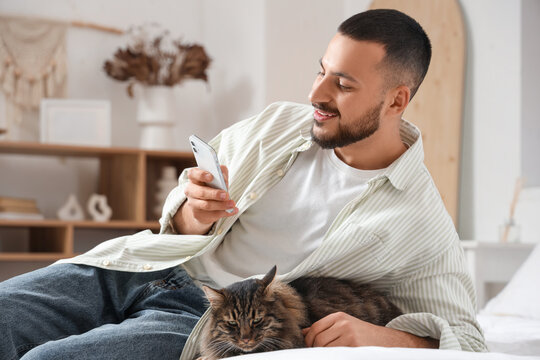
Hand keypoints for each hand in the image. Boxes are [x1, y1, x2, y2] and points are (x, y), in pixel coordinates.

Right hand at [172, 165, 237, 234]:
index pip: (193, 174)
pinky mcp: (198, 214)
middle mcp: (191, 190)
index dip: (201, 175)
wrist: (205, 206)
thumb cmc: (212, 187)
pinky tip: (233, 210)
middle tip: (226, 195)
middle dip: (214, 194)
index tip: (211, 177)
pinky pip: (212, 214)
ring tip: (232, 204)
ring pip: (207, 205)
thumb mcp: (217, 178)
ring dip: (221, 205)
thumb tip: (224, 178)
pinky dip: (224, 213)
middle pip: (201, 192)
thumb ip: (221, 173)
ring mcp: (193, 203)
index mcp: (194, 178)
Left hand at [302, 312, 438, 347]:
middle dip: (315, 351)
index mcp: (339, 316)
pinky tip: (340, 356)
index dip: (309, 342)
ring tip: (333, 354)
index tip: (311, 350)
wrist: (391, 342)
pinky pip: (336, 354)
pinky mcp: (355, 347)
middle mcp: (343, 323)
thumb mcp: (345, 326)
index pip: (314, 329)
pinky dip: (335, 356)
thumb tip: (303, 332)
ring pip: (325, 349)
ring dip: (325, 355)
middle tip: (321, 355)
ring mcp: (350, 335)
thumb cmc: (365, 336)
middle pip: (317, 340)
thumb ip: (324, 329)